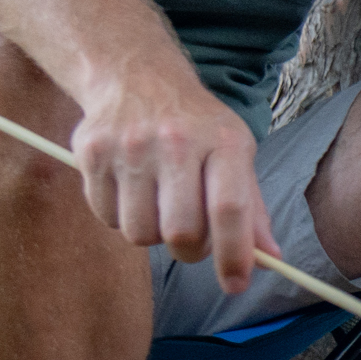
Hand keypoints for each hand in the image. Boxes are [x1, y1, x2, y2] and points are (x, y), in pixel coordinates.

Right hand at [73, 71, 267, 291]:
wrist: (135, 74)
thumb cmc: (194, 124)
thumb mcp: (234, 151)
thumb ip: (251, 208)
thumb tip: (269, 259)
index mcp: (223, 140)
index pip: (230, 209)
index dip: (234, 255)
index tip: (236, 285)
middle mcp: (175, 140)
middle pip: (181, 232)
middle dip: (190, 251)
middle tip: (192, 238)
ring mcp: (129, 146)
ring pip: (139, 234)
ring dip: (152, 234)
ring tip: (158, 204)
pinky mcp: (91, 153)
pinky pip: (107, 218)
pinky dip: (120, 217)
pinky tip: (130, 188)